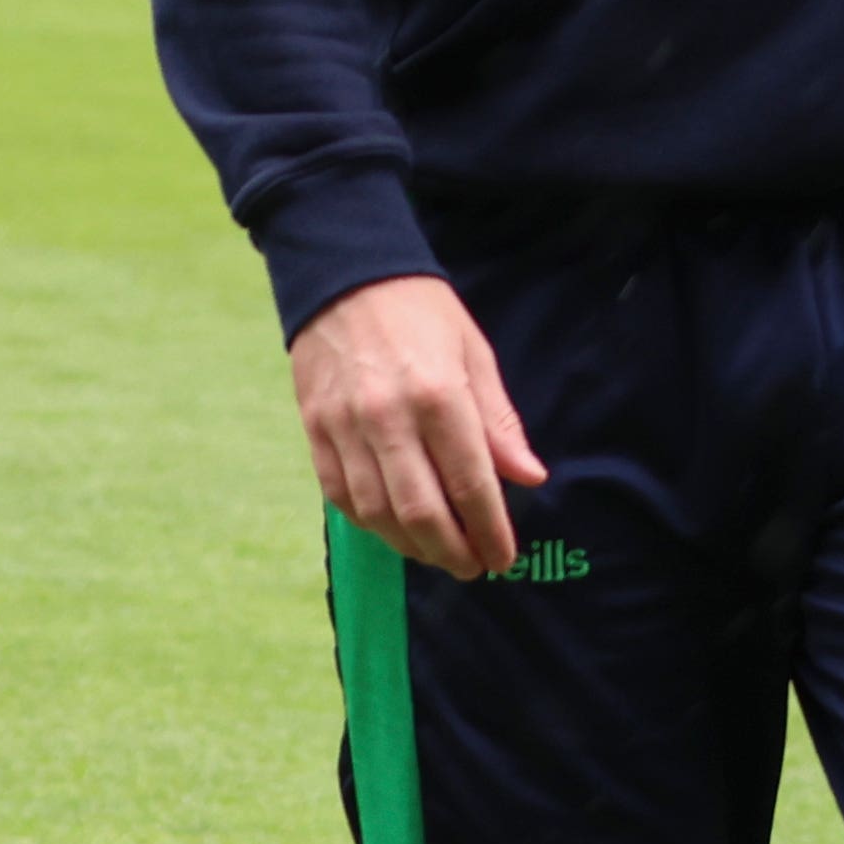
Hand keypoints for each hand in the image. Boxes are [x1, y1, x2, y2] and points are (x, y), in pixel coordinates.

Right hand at [290, 274, 549, 579]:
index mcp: (439, 395)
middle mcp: (388, 419)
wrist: (345, 276)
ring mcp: (344, 428)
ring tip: (439, 554)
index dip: (491, 530)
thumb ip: (498, 422)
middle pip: (421, 513)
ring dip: (412, 547)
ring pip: (378, 515)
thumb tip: (528, 477)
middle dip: (453, 551)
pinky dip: (371, 523)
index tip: (505, 558)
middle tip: (474, 567)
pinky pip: (342, 497)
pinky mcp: (314, 431)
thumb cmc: (422, 312)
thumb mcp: (475, 353)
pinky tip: (394, 529)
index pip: (471, 484)